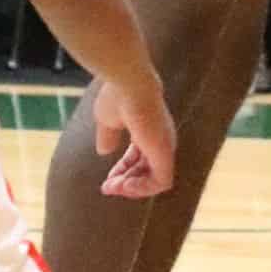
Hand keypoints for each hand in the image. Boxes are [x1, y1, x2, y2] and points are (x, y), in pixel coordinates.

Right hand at [95, 78, 175, 200]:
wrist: (128, 82)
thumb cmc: (117, 95)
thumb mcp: (107, 120)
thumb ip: (108, 136)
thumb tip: (105, 151)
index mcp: (148, 129)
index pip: (139, 157)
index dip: (123, 171)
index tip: (107, 180)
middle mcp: (159, 138)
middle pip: (146, 170)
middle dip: (125, 182)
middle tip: (107, 188)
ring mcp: (164, 145)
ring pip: (154, 179)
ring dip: (132, 188)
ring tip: (112, 187)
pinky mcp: (165, 152)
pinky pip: (160, 182)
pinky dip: (142, 188)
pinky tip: (124, 186)